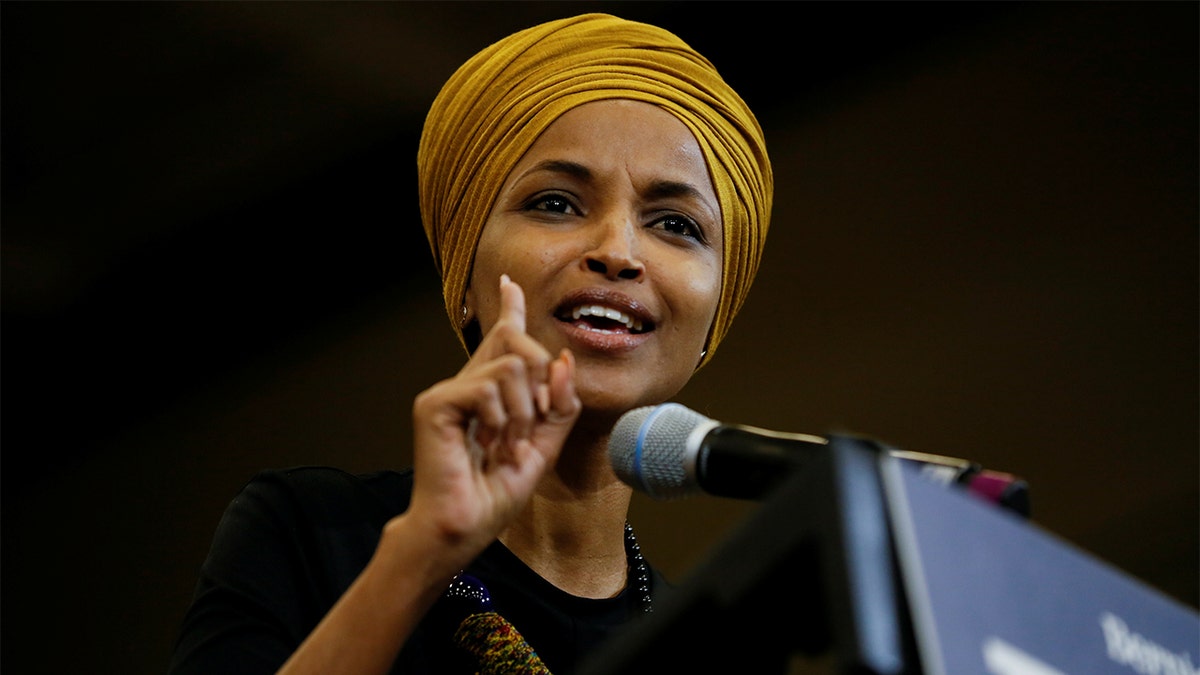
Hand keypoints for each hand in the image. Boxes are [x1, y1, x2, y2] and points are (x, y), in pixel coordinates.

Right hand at [408, 274, 579, 557]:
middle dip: (541, 380)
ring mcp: (446, 392)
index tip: (510, 285)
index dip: (509, 310)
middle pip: (516, 341)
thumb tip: (562, 360)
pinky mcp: (435, 403)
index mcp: (488, 394)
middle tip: (529, 428)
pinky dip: (502, 419)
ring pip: (512, 364)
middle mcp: (465, 386)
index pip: (500, 340)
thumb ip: (557, 407)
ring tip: (505, 447)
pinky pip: (490, 386)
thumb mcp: (541, 449)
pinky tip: (487, 444)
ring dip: (523, 413)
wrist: (461, 529)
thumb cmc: (491, 497)